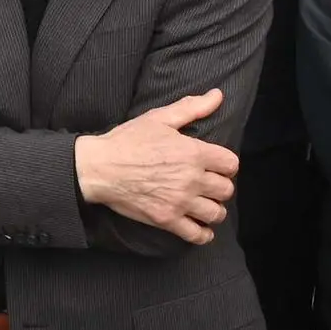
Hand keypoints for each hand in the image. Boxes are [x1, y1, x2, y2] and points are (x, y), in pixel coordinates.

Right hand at [72, 89, 237, 244]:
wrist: (99, 167)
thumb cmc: (128, 140)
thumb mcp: (160, 117)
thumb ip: (192, 108)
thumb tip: (218, 95)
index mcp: (194, 153)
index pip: (231, 164)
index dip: (226, 164)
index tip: (218, 165)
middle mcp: (192, 179)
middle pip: (226, 190)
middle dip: (221, 187)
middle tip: (210, 185)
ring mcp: (180, 202)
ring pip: (216, 213)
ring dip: (214, 209)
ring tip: (206, 205)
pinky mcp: (166, 219)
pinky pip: (196, 234)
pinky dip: (203, 234)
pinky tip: (201, 228)